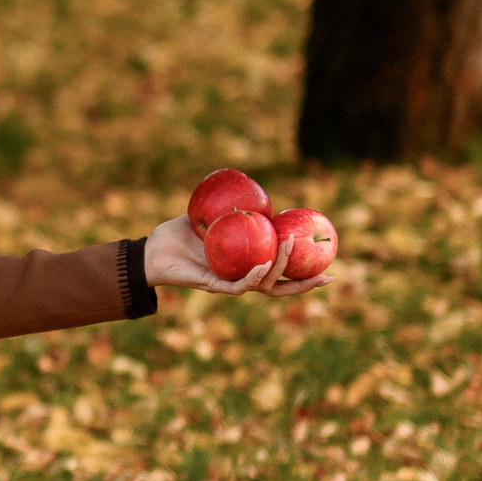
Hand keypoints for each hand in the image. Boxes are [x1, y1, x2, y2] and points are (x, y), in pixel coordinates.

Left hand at [143, 213, 334, 298]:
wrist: (151, 250)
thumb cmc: (177, 235)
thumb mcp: (209, 217)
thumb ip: (230, 209)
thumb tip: (253, 193)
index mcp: (245, 266)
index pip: (282, 273)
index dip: (305, 274)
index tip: (330, 266)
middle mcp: (241, 278)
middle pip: (281, 287)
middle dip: (306, 284)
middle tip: (327, 273)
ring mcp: (228, 284)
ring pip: (264, 285)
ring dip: (279, 269)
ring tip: (288, 247)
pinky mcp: (212, 286)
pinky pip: (237, 285)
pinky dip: (253, 277)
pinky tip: (264, 266)